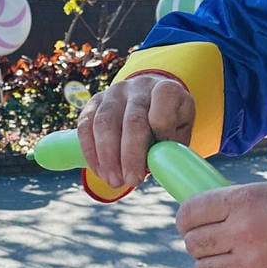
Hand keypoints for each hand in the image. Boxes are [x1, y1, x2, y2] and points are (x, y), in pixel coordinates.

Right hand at [77, 74, 194, 190]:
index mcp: (167, 88)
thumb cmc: (169, 122)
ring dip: (107, 157)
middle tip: (132, 181)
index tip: (158, 156)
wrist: (150, 101)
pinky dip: (90, 152)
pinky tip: (100, 170)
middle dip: (130, 155)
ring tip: (114, 181)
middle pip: (133, 119)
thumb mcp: (181, 130)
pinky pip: (85, 125)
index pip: (165, 98)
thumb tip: (156, 163)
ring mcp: (115, 92)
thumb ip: (172, 144)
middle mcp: (140, 86)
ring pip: (104, 122)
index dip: (162, 126)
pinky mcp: (95, 101)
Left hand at [177, 179, 266, 267]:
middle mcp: (243, 230)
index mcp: (246, 199)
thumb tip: (215, 210)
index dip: (186, 220)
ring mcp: (253, 263)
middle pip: (193, 243)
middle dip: (198, 245)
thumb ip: (244, 200)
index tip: (192, 224)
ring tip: (219, 265)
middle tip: (212, 246)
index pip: (190, 212)